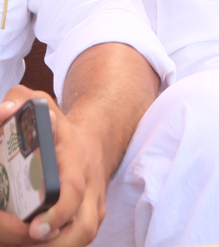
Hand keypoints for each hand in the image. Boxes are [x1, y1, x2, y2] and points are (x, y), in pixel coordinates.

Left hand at [0, 87, 107, 245]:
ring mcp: (92, 205)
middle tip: (26, 241)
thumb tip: (6, 111)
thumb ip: (21, 100)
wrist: (96, 139)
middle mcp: (89, 187)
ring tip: (24, 244)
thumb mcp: (40, 105)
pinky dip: (56, 245)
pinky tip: (30, 243)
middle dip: (55, 245)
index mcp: (75, 161)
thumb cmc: (58, 126)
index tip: (35, 228)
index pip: (73, 192)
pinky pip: (77, 239)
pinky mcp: (89, 217)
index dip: (57, 214)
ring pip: (83, 237)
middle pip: (83, 228)